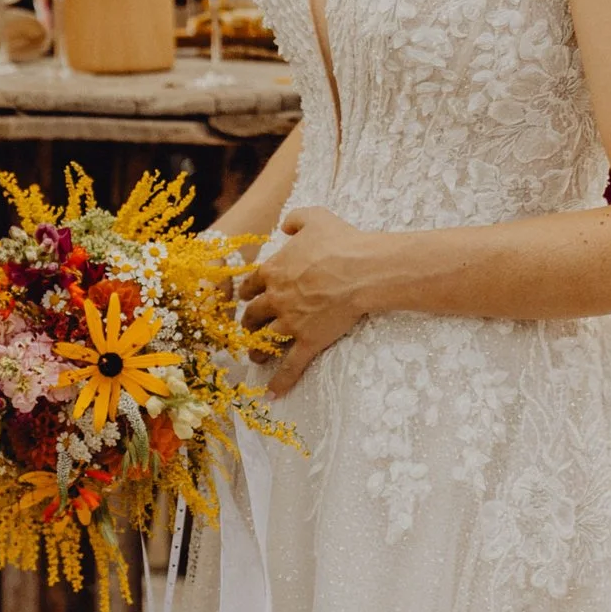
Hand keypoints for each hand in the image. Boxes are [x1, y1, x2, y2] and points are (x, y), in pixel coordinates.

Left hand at [236, 205, 377, 390]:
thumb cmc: (342, 241)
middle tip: (248, 329)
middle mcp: (276, 299)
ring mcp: (291, 322)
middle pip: (252, 315)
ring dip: (257, 350)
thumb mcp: (315, 217)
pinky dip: (281, 381)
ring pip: (264, 341)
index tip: (247, 298)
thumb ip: (296, 219)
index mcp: (273, 271)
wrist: (363, 270)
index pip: (249, 286)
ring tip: (255, 358)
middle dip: (248, 323)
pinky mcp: (309, 341)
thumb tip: (284, 227)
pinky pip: (291, 365)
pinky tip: (272, 394)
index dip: (247, 293)